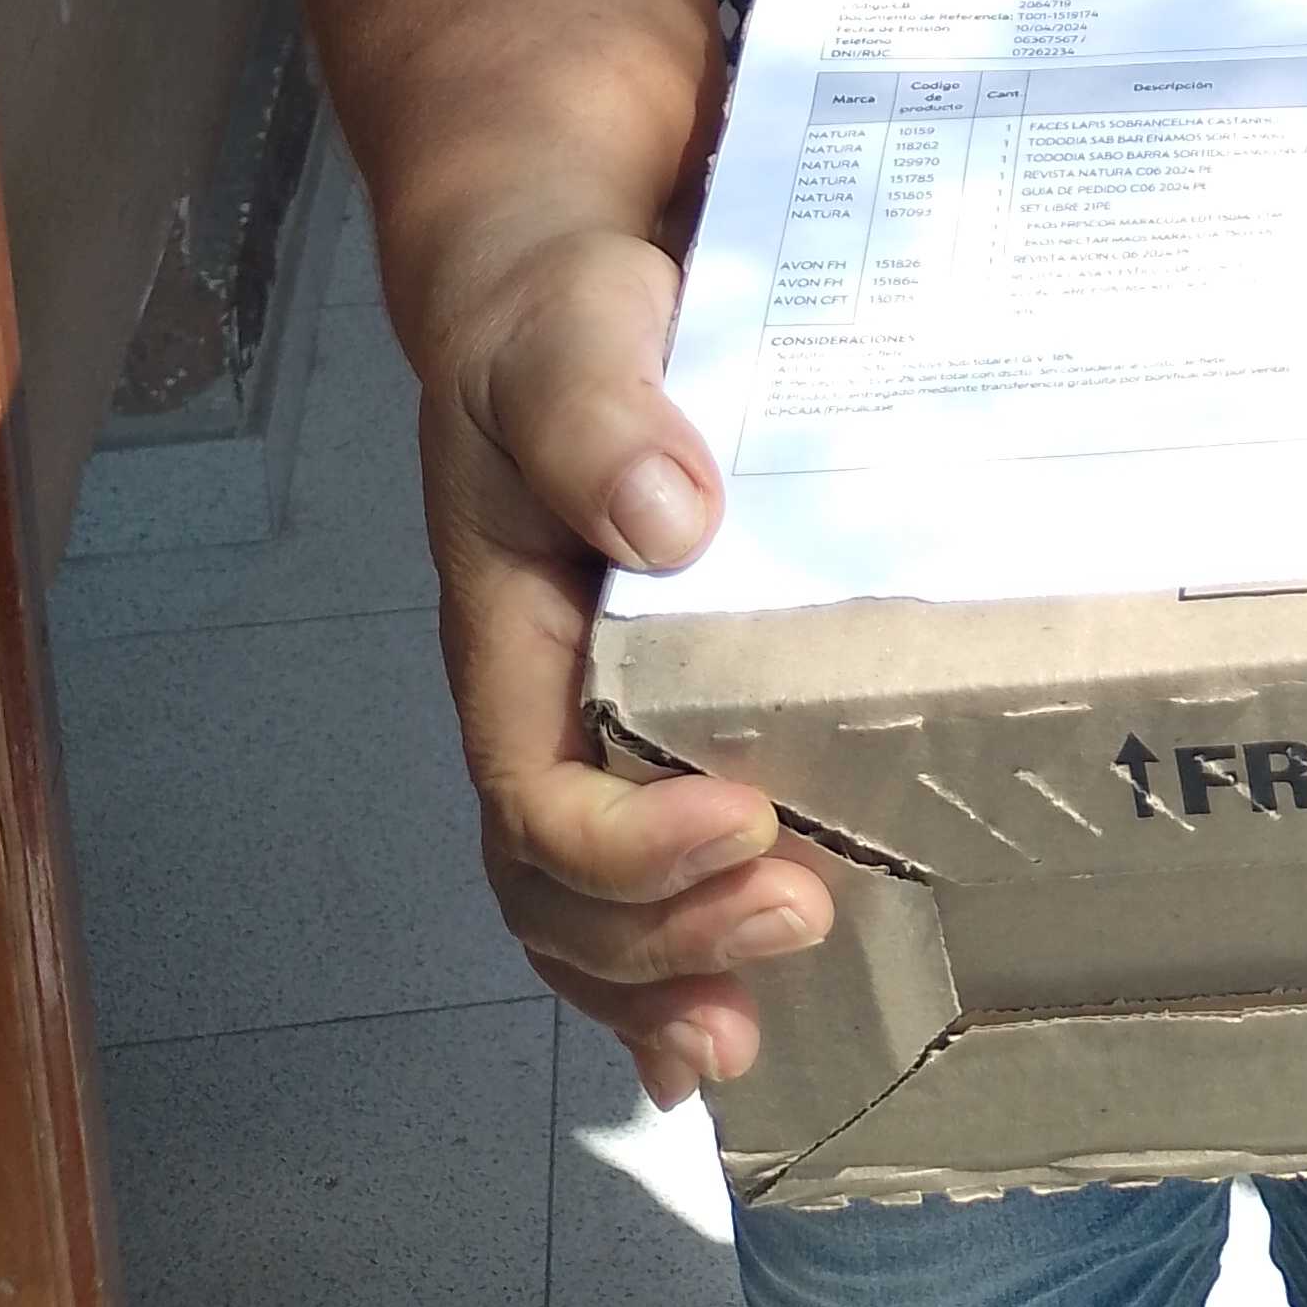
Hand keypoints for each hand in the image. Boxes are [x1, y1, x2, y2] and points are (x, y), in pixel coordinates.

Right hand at [411, 225, 834, 1105]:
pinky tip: (761, 1015)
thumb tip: (669, 520)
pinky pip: (660, 867)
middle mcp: (546, 705)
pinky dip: (697, 953)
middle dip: (665, 940)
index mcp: (507, 640)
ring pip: (600, 911)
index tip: (745, 818)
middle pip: (561, 891)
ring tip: (765, 1020)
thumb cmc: (560, 320)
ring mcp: (603, 721)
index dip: (629, 844)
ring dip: (675, 978)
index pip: (535, 792)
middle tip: (800, 917)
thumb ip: (598, 418)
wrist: (569, 286)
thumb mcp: (567, 340)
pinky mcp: (674, 710)